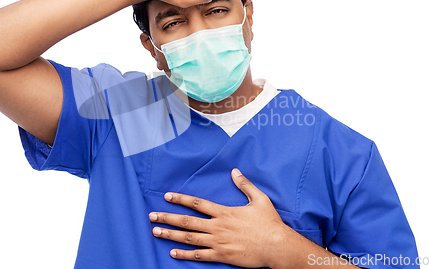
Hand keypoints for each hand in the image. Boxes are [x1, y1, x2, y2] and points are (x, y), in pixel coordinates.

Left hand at [148, 169, 288, 267]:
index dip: (180, 199)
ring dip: (171, 234)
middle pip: (187, 221)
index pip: (197, 203)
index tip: (167, 196)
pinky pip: (199, 255)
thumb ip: (245, 185)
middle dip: (167, 217)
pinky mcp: (222, 256)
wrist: (277, 246)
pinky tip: (173, 253)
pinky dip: (185, 254)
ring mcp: (218, 242)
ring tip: (156, 231)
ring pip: (189, 238)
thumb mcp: (259, 199)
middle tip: (152, 216)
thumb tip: (235, 171)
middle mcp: (217, 227)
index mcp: (224, 212)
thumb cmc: (269, 223)